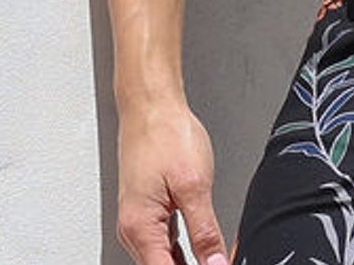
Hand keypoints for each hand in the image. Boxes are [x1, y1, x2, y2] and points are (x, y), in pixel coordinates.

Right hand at [116, 98, 228, 264]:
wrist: (151, 104)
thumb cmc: (165, 133)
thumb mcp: (194, 184)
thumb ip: (205, 230)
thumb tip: (215, 263)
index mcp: (141, 228)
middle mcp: (133, 229)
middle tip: (220, 259)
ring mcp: (138, 220)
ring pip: (162, 259)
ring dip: (188, 263)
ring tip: (214, 257)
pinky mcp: (146, 210)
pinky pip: (162, 243)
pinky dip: (181, 251)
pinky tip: (199, 251)